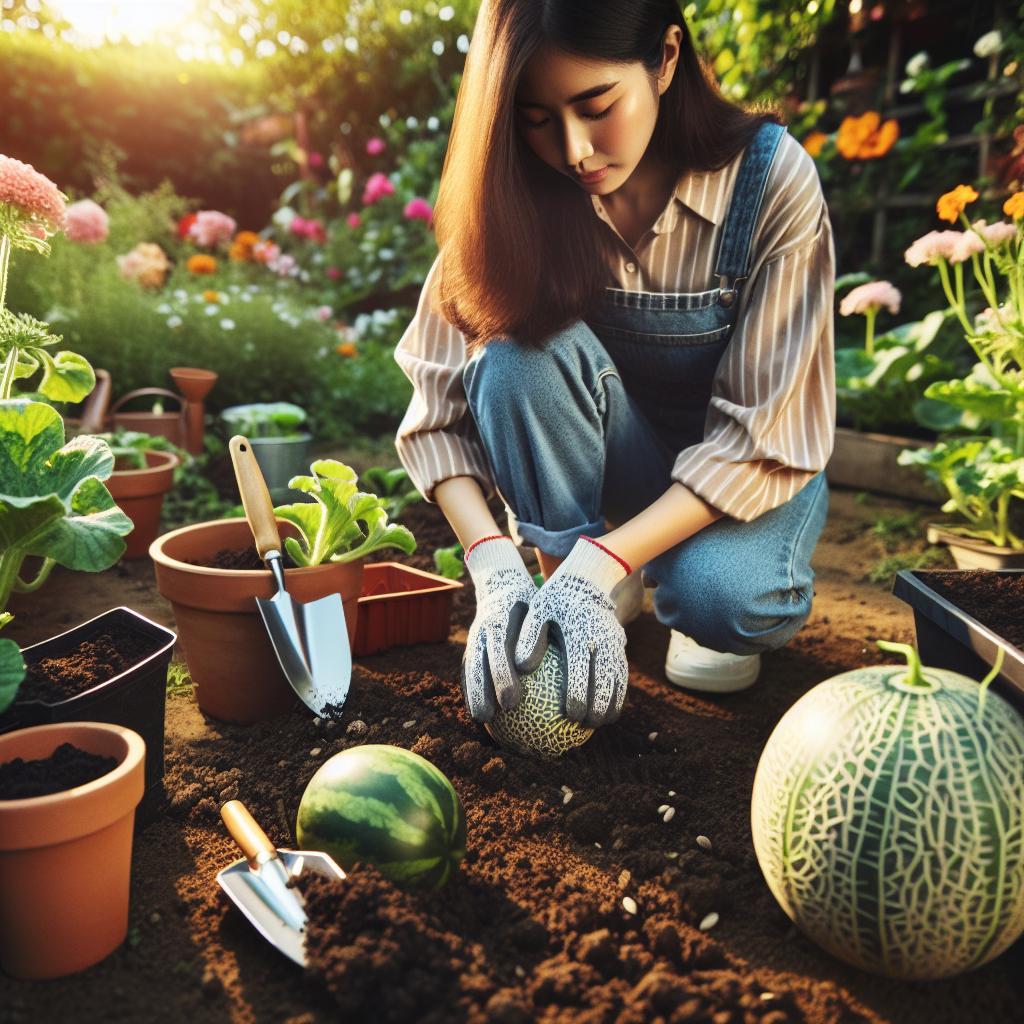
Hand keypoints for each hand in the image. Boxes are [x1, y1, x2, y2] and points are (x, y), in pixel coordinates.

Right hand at [461, 536, 536, 723]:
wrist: (503, 584)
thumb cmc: (533, 603)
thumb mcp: (542, 612)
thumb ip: (545, 637)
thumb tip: (574, 670)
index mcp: (501, 619)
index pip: (500, 650)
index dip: (503, 677)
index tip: (510, 703)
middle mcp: (482, 629)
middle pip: (477, 663)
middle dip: (480, 690)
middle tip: (488, 717)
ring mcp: (472, 637)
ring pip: (469, 666)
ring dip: (472, 692)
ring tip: (481, 719)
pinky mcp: (470, 644)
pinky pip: (469, 668)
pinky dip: (472, 687)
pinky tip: (483, 711)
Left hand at [514, 536, 629, 727]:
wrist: (588, 578)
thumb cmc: (554, 599)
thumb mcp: (536, 610)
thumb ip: (529, 637)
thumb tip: (520, 666)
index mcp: (579, 631)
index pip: (582, 668)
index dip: (580, 694)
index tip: (571, 715)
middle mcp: (602, 638)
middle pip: (606, 679)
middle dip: (599, 706)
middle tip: (586, 726)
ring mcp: (616, 642)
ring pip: (619, 679)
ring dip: (613, 703)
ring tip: (599, 724)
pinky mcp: (621, 645)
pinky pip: (623, 674)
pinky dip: (618, 693)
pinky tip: (608, 710)